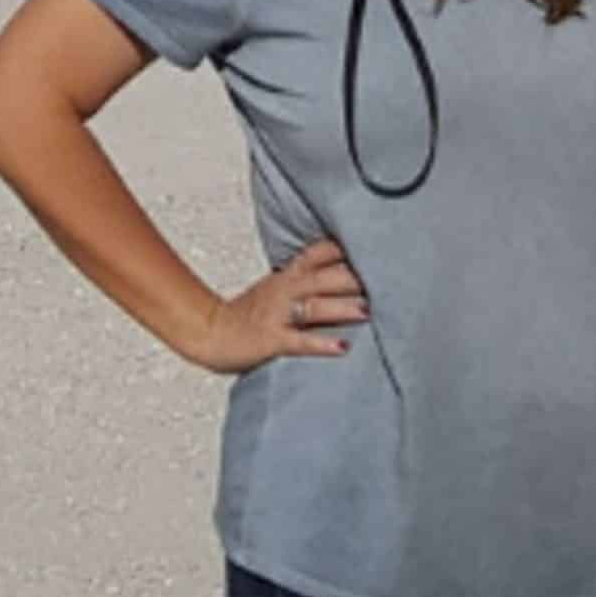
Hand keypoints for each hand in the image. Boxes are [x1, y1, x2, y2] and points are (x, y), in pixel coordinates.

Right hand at [188, 240, 366, 373]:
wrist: (208, 331)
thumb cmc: (247, 313)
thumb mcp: (276, 287)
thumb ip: (306, 279)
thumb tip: (345, 277)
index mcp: (287, 275)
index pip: (319, 253)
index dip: (346, 250)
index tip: (376, 250)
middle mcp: (284, 289)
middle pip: (324, 278)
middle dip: (354, 280)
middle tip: (387, 283)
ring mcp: (277, 314)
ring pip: (315, 306)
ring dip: (342, 307)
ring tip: (367, 309)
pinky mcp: (271, 340)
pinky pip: (299, 340)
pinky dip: (321, 343)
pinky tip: (343, 347)